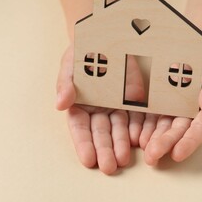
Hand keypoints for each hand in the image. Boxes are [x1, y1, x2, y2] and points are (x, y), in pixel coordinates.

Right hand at [56, 45, 145, 174]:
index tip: (88, 159)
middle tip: (109, 167)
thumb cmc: (85, 49)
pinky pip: (140, 117)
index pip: (81, 127)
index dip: (84, 143)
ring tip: (124, 160)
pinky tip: (141, 141)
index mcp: (82, 104)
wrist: (109, 34)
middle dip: (105, 150)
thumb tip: (60, 104)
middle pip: (102, 133)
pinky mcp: (138, 101)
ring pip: (121, 129)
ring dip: (122, 145)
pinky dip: (140, 130)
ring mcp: (120, 106)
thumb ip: (66, 82)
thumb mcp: (72, 62)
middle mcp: (101, 109)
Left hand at [141, 41, 201, 164]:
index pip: (199, 128)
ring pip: (161, 127)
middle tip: (152, 156)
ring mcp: (171, 108)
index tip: (178, 154)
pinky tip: (133, 135)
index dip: (189, 142)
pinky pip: (148, 115)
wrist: (189, 43)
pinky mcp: (156, 103)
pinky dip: (141, 126)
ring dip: (152, 140)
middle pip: (177, 131)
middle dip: (165, 144)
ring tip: (140, 150)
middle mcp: (188, 112)